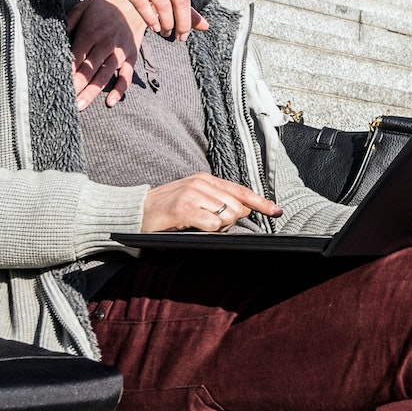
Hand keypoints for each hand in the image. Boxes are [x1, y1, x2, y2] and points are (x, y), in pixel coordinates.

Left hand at [66, 0, 142, 110]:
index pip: (76, 56)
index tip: (56, 83)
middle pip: (88, 69)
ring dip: (92, 92)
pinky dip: (120, 90)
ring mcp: (119, 52)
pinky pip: (126, 76)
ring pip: (104, 76)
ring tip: (80, 106)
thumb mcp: (84, 7)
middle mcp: (105, 44)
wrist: (135, 3)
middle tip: (64, 101)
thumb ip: (69, 22)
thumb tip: (56, 37)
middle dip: (75, 86)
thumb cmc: (105, 6)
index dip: (66, 71)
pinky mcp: (131, 57)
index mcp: (91, 32)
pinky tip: (110, 102)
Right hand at [99, 0, 239, 41]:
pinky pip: (143, 7)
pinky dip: (152, 21)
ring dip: (168, 24)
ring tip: (167, 32)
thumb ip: (185, 6)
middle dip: (184, 23)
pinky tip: (155, 27)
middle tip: (182, 37)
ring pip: (163, 6)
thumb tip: (205, 26)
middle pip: (181, 0)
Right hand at [140, 173, 280, 232]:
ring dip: (219, 227)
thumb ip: (216, 201)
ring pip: (227, 216)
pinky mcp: (184, 208)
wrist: (136, 211)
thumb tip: (242, 211)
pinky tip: (195, 228)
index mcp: (205, 179)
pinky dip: (210, 231)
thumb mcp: (193, 199)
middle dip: (231, 221)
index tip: (276, 211)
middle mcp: (201, 183)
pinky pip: (213, 224)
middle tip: (208, 224)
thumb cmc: (166, 209)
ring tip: (198, 225)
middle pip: (237, 207)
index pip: (240, 190)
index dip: (260, 202)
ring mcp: (193, 194)